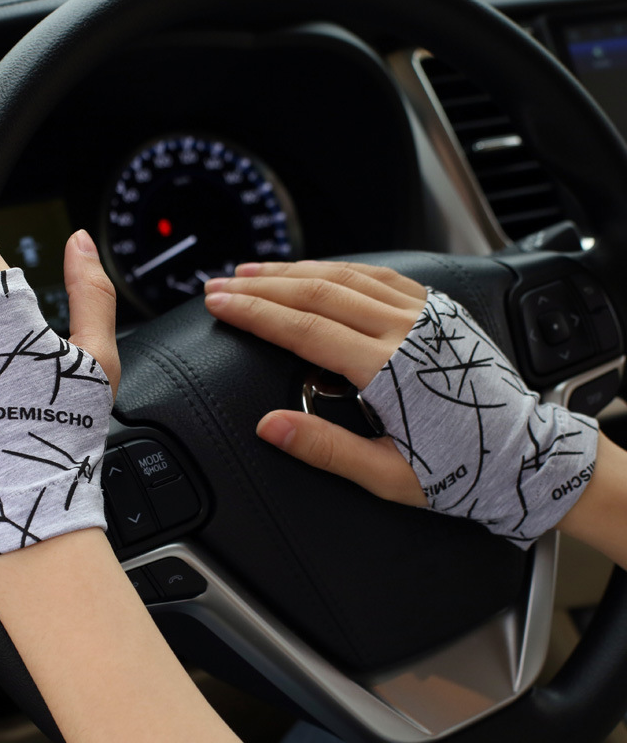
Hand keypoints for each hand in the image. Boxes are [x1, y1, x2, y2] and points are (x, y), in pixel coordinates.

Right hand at [205, 260, 599, 549]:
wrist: (522, 455)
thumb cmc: (460, 469)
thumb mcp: (387, 474)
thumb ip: (325, 448)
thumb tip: (271, 426)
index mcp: (388, 370)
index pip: (304, 330)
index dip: (256, 314)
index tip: (220, 303)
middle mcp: (405, 332)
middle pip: (318, 293)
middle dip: (262, 286)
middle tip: (222, 283)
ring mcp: (424, 315)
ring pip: (346, 276)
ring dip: (295, 270)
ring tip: (256, 271)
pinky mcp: (437, 311)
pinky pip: (380, 275)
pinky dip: (340, 268)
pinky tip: (318, 269)